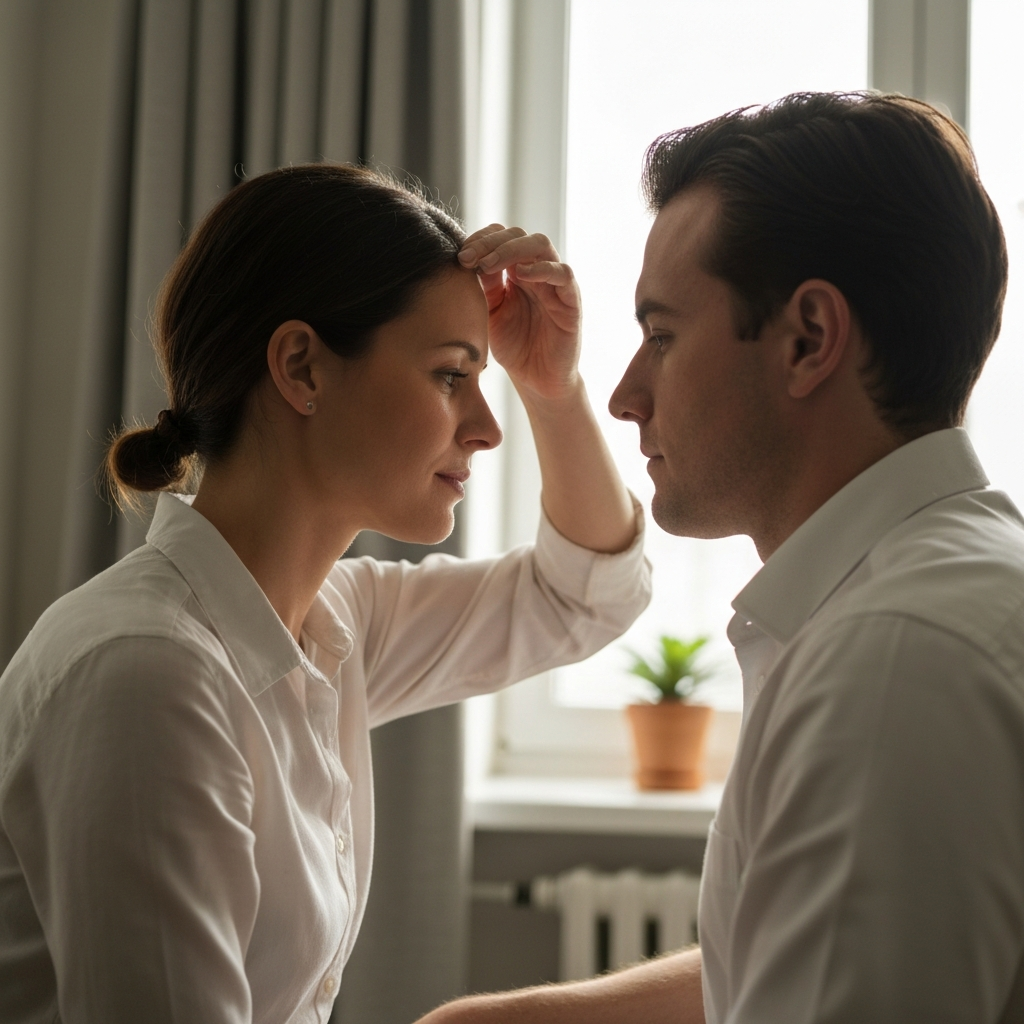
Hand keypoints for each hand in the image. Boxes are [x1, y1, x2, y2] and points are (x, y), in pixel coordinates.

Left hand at [458, 225, 581, 401]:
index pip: (501, 238)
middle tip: (468, 257)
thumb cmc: (515, 348)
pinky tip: (520, 275)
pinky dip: (542, 269)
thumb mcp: (490, 313)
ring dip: (512, 249)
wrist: (537, 380)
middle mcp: (537, 271)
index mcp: (515, 271)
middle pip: (518, 235)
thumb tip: (467, 258)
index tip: (460, 255)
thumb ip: (483, 286)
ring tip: (488, 264)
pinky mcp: (571, 301)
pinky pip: (563, 274)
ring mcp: (555, 284)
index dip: (481, 240)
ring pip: (541, 245)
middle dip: (490, 242)